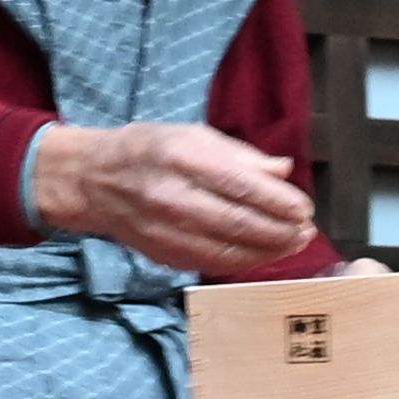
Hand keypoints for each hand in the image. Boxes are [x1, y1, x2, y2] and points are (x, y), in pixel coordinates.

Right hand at [34, 120, 312, 273]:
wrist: (92, 180)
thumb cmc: (149, 150)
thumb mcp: (193, 135)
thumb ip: (241, 155)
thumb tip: (283, 171)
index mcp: (182, 158)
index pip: (240, 185)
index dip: (278, 202)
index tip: (305, 209)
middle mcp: (172, 196)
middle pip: (237, 222)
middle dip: (280, 231)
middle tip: (306, 231)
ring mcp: (165, 230)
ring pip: (227, 250)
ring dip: (268, 251)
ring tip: (294, 243)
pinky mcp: (161, 254)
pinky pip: (211, 263)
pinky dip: (243, 262)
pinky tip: (263, 254)